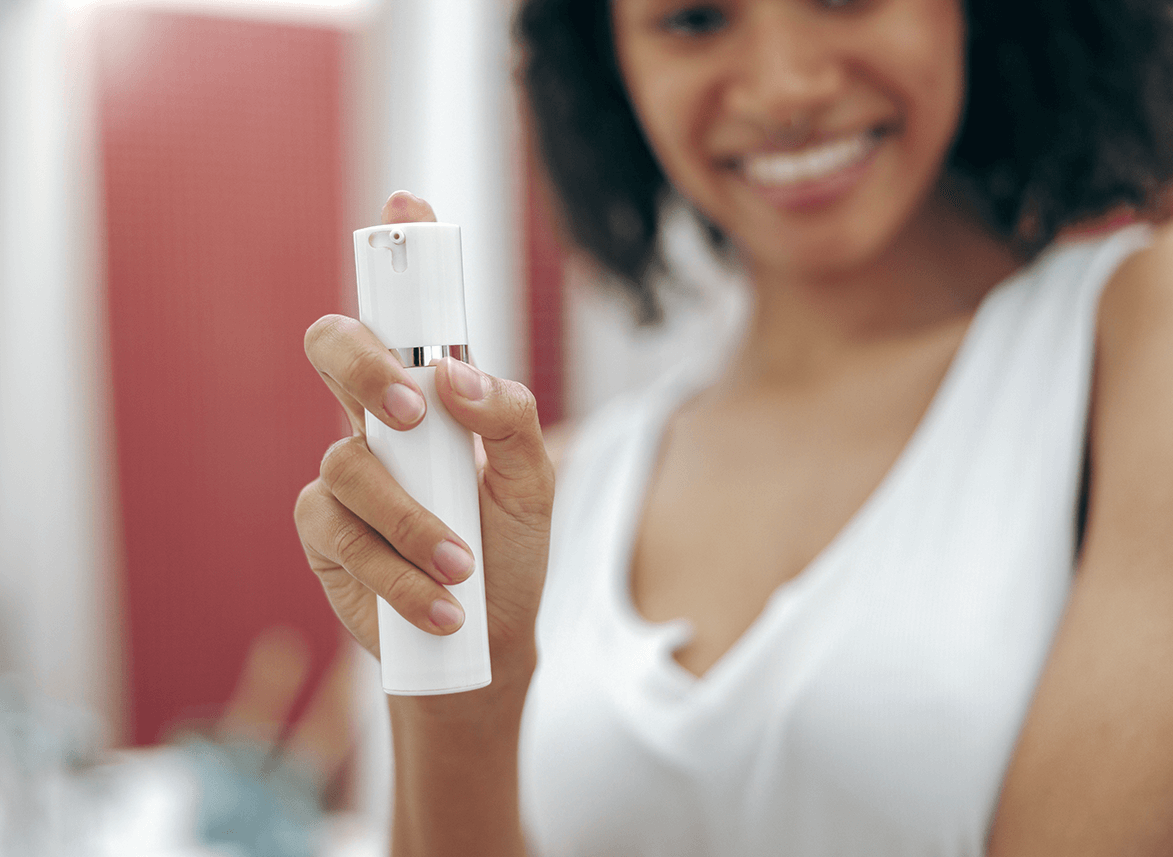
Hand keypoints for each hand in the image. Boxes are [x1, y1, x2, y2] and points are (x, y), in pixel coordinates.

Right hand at [294, 192, 552, 684]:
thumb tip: (456, 373)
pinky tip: (440, 604)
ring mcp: (343, 475)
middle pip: (334, 348)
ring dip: (411, 520)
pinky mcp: (322, 534)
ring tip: (463, 565)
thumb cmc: (509, 550)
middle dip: (363, 364)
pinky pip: (339, 533)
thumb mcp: (533, 482)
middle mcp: (377, 422)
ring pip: (346, 464)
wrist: (487, 639)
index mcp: (429, 396)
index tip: (406, 204)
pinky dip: (397, 572)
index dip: (397, 253)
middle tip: (409, 412)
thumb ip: (511, 418)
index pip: (404, 313)